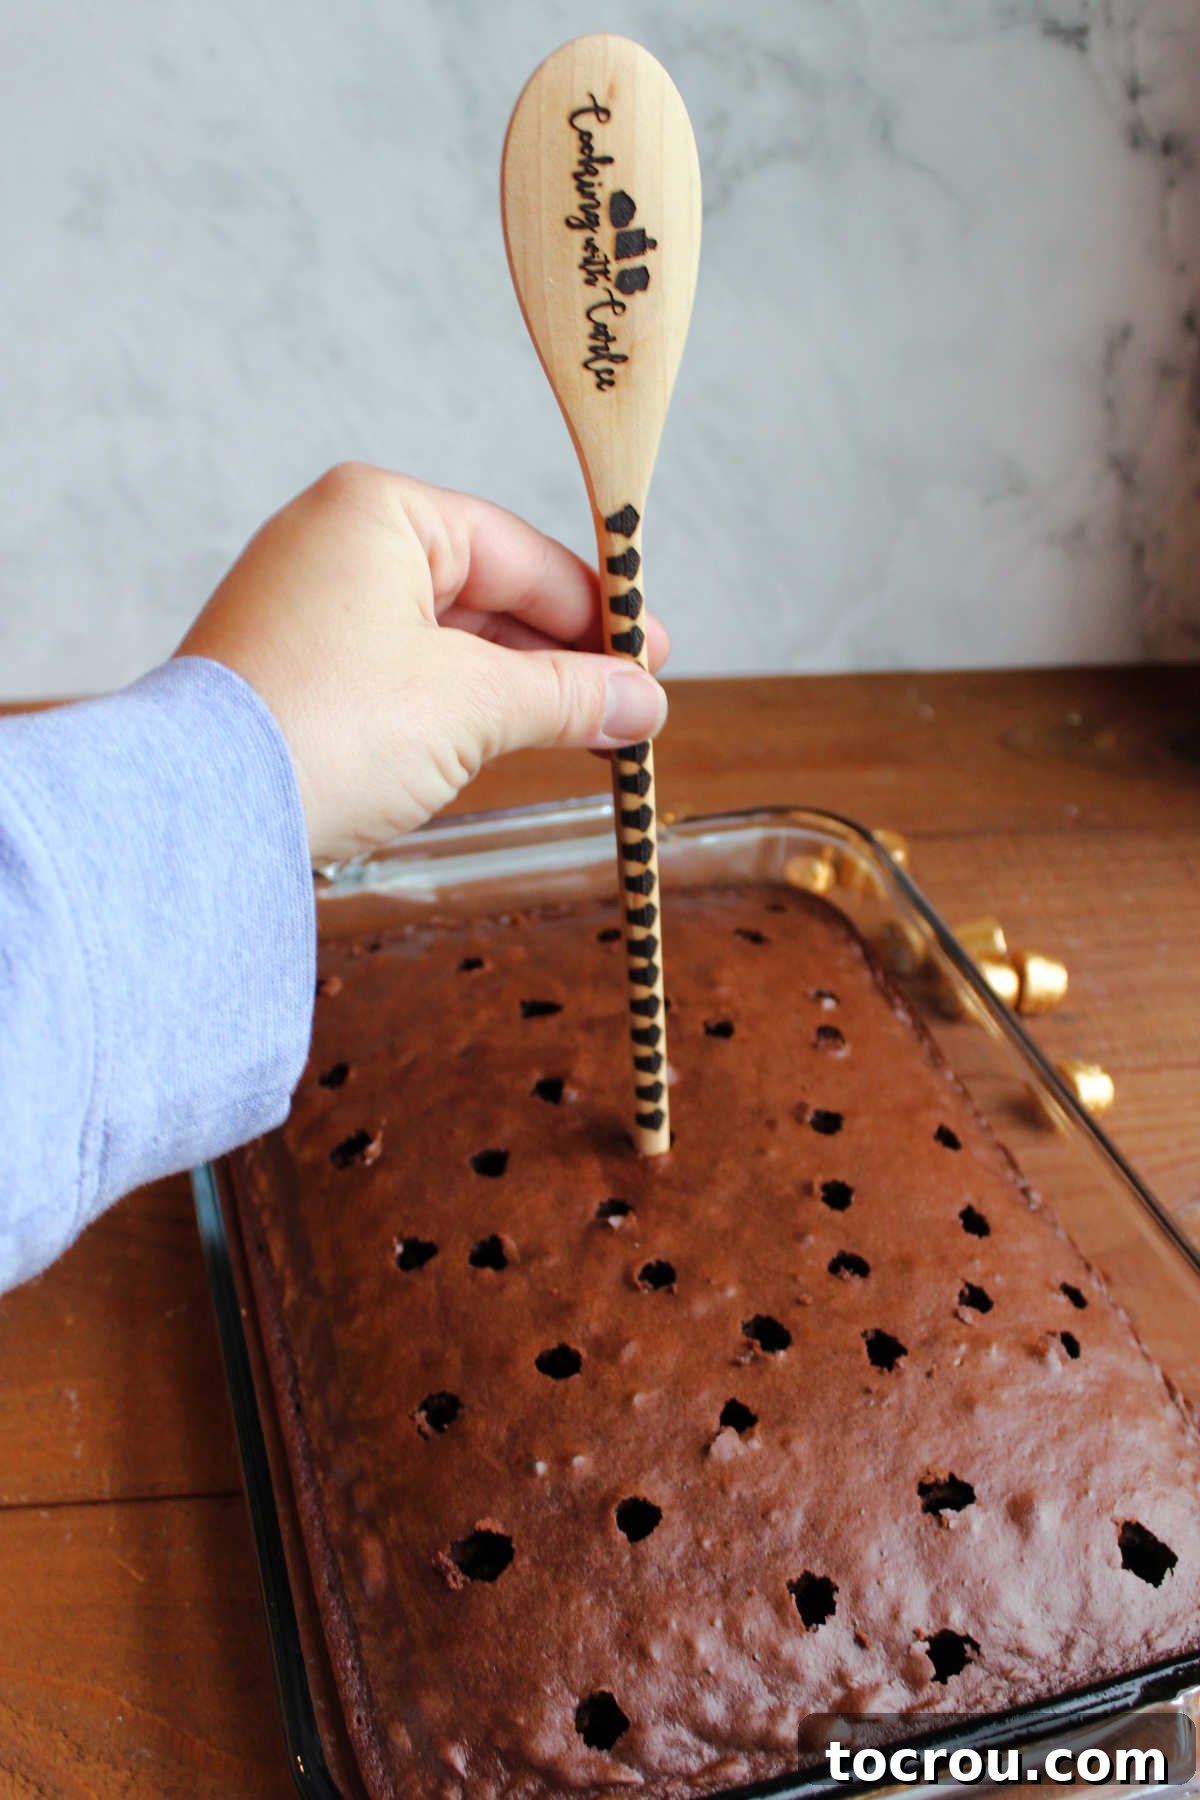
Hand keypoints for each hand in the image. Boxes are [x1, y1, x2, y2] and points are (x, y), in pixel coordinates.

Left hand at [177, 464, 668, 862]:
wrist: (200, 814)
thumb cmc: (325, 728)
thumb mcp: (472, 704)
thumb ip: (568, 695)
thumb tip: (641, 703)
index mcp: (378, 511)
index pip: (520, 553)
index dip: (596, 612)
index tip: (653, 659)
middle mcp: (337, 543)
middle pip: (487, 595)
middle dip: (563, 659)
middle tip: (632, 708)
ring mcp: (311, 610)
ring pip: (448, 642)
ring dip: (519, 692)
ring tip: (591, 736)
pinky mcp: (297, 672)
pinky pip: (405, 676)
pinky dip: (462, 710)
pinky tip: (512, 743)